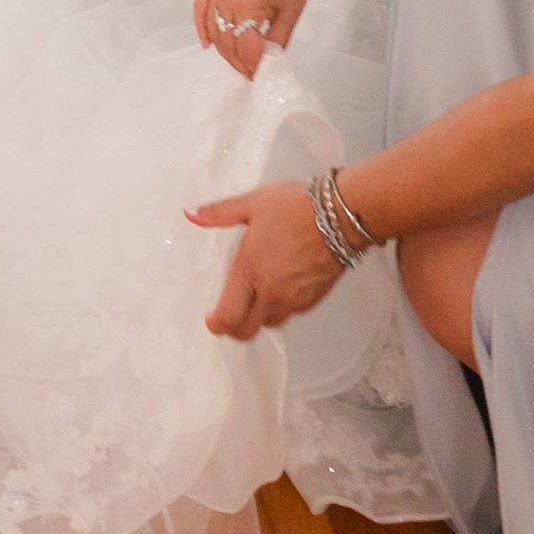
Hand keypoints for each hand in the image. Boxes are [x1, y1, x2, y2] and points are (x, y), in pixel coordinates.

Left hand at [185, 181, 343, 337]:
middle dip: (235, 327)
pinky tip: (281, 286)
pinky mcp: (314, 298)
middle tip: (229, 315)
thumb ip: (219, 212)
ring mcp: (295, 298)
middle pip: (248, 330)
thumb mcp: (253, 204)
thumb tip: (191, 214)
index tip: (212, 318)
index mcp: (251, 270)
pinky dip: (282, 306)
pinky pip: (292, 312)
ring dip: (260, 317)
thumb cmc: (298, 208)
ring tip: (255, 298)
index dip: (216, 324)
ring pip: (271, 323)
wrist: (341, 216)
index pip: (228, 316)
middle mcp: (272, 291)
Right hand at [191, 0, 316, 76]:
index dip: (251, 65)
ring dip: (223, 48)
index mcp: (247, 3)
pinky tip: (206, 43)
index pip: (243, 47)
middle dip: (238, 61)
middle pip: (226, 41)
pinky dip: (200, 26)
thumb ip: (277, 40)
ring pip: (213, 27)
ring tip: (237, 60)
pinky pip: (201, 6)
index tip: (259, 75)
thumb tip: (268, 61)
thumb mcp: (291, 12)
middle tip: (249, 72)